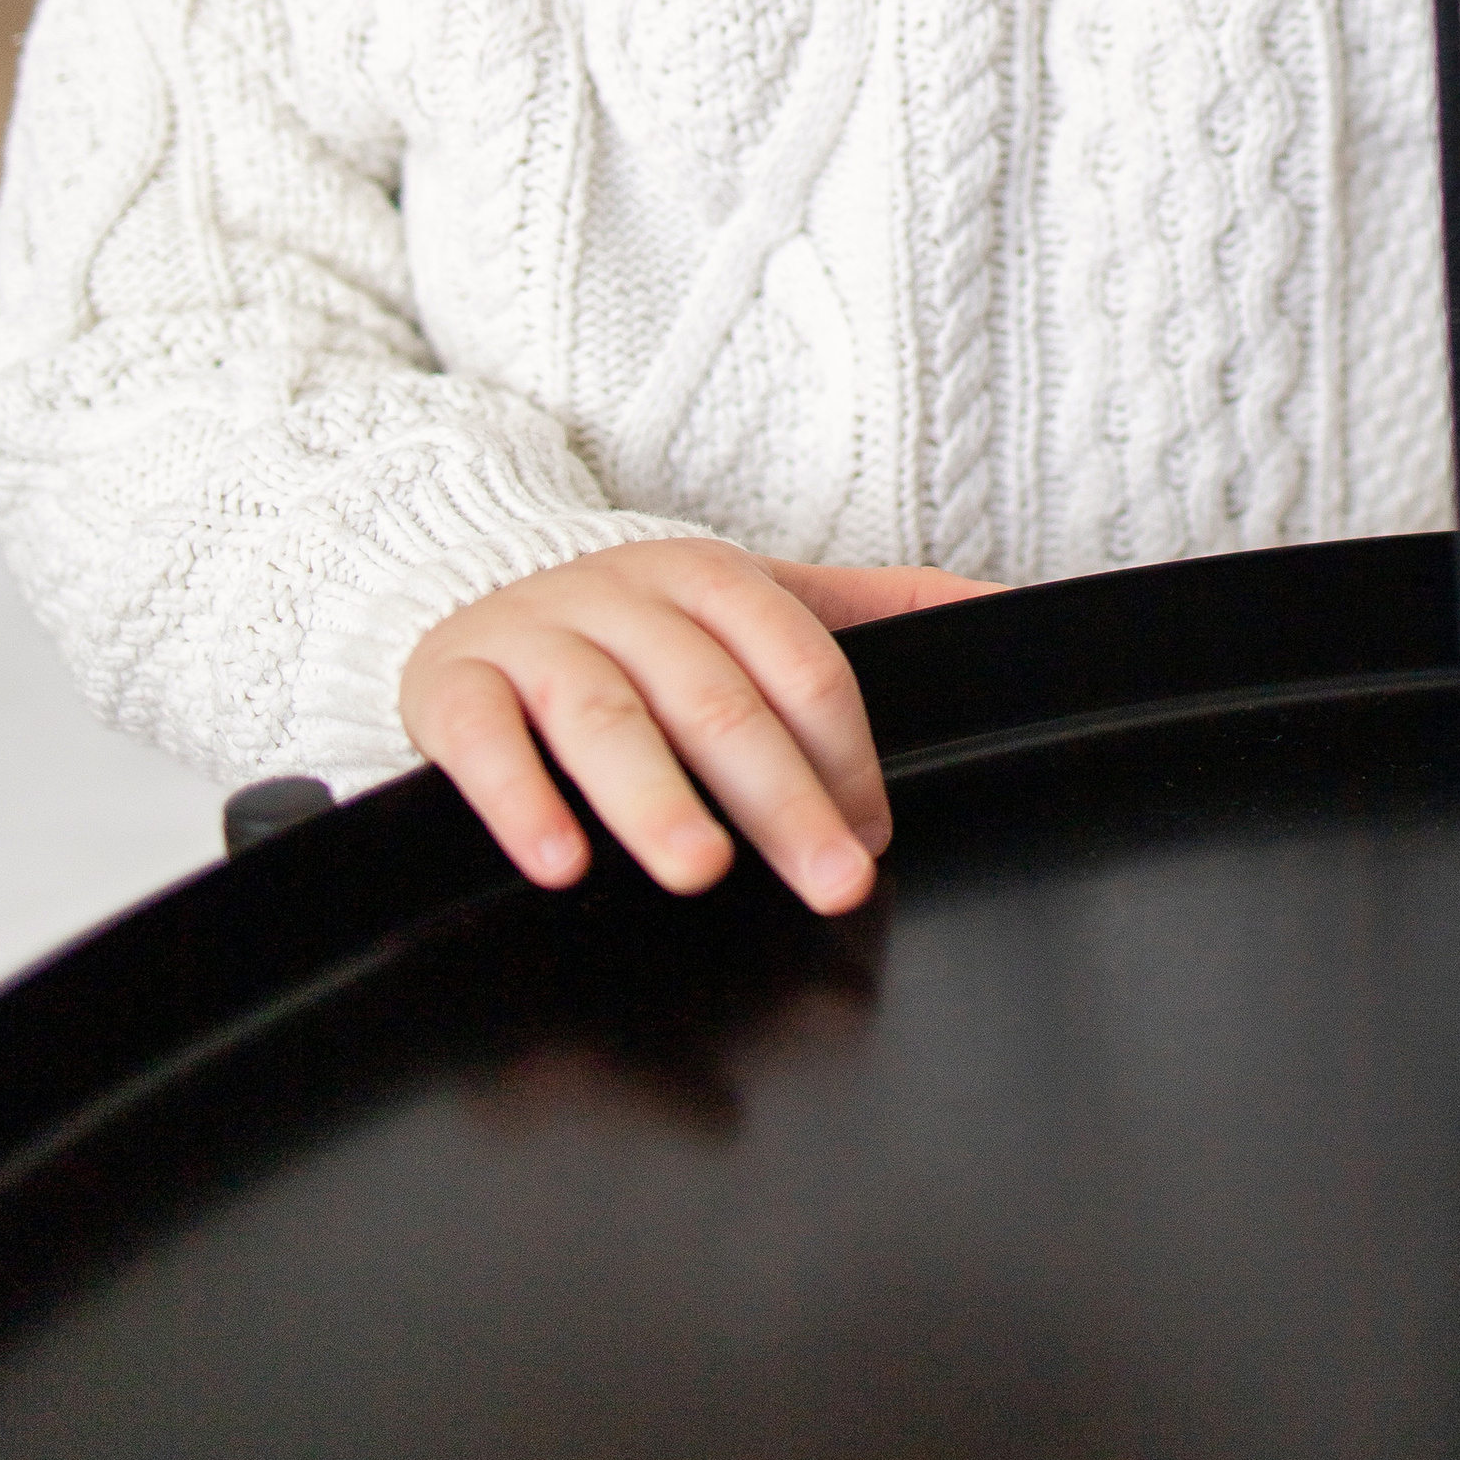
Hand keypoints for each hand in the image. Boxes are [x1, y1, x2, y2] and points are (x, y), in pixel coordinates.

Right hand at [399, 538, 996, 910]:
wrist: (478, 588)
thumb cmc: (644, 625)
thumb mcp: (759, 600)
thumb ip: (882, 606)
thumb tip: (1010, 607)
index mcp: (712, 578)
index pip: (799, 663)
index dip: (843, 755)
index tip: (871, 839)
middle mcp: (624, 596)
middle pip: (715, 699)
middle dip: (778, 797)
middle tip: (828, 881)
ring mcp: (533, 636)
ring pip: (602, 715)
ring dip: (654, 798)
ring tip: (699, 868)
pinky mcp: (449, 685)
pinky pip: (482, 739)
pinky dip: (521, 799)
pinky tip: (559, 862)